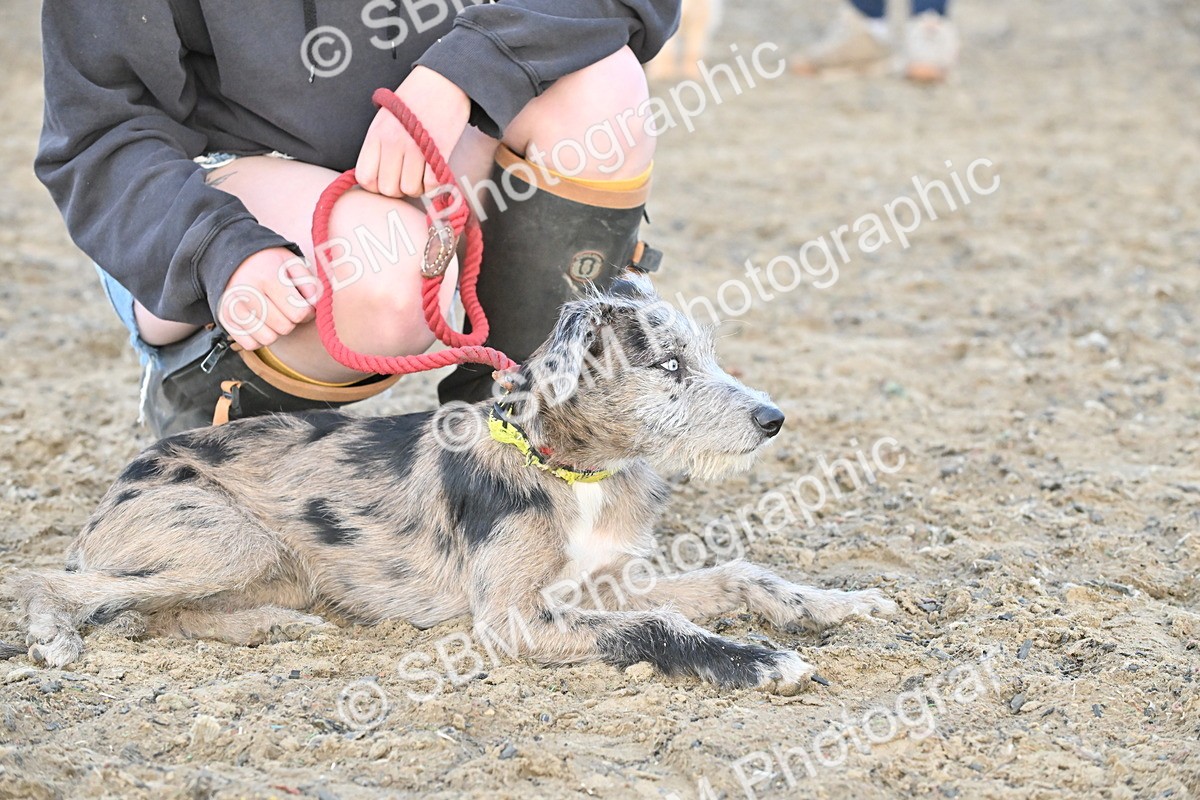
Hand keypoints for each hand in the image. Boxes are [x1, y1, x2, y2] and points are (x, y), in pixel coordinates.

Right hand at [217, 247, 316, 349]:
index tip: (305, 306)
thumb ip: (309, 283)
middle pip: (284, 327)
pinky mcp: (224, 318)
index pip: (298, 313)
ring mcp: (232, 307)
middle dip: (292, 321)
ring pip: (267, 339)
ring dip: (276, 331)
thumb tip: (314, 305)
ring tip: (274, 314)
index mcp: (267, 276)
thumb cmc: (269, 262)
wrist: (232, 255)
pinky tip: (261, 322)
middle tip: (287, 309)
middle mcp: (246, 293)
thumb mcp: (293, 262)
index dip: (308, 313)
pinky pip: (250, 344)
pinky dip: (259, 338)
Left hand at [355, 66, 470, 197]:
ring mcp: (416, 147)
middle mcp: (392, 142)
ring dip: (418, 187)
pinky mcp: (439, 151)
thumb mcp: (386, 117)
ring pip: (410, 189)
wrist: (444, 80)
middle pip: (388, 189)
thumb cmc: (414, 99)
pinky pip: (432, 184)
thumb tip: (377, 176)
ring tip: (422, 173)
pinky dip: (434, 183)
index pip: (365, 177)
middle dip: (399, 188)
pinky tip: (434, 170)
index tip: (387, 178)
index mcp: (376, 134)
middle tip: (407, 176)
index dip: (376, 185)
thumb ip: (378, 145)